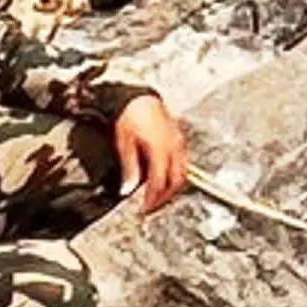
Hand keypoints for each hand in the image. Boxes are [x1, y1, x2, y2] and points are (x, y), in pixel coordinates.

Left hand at [113, 94, 192, 213]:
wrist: (139, 98)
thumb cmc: (131, 116)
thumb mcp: (125, 144)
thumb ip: (129, 169)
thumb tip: (127, 190)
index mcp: (160, 149)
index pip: (159, 182)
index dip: (152, 198)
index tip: (144, 209)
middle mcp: (174, 147)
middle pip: (176, 180)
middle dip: (164, 197)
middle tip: (152, 207)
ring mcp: (179, 143)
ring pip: (182, 173)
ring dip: (172, 187)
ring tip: (158, 196)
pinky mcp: (179, 139)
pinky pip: (182, 162)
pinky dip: (175, 175)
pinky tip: (164, 178)